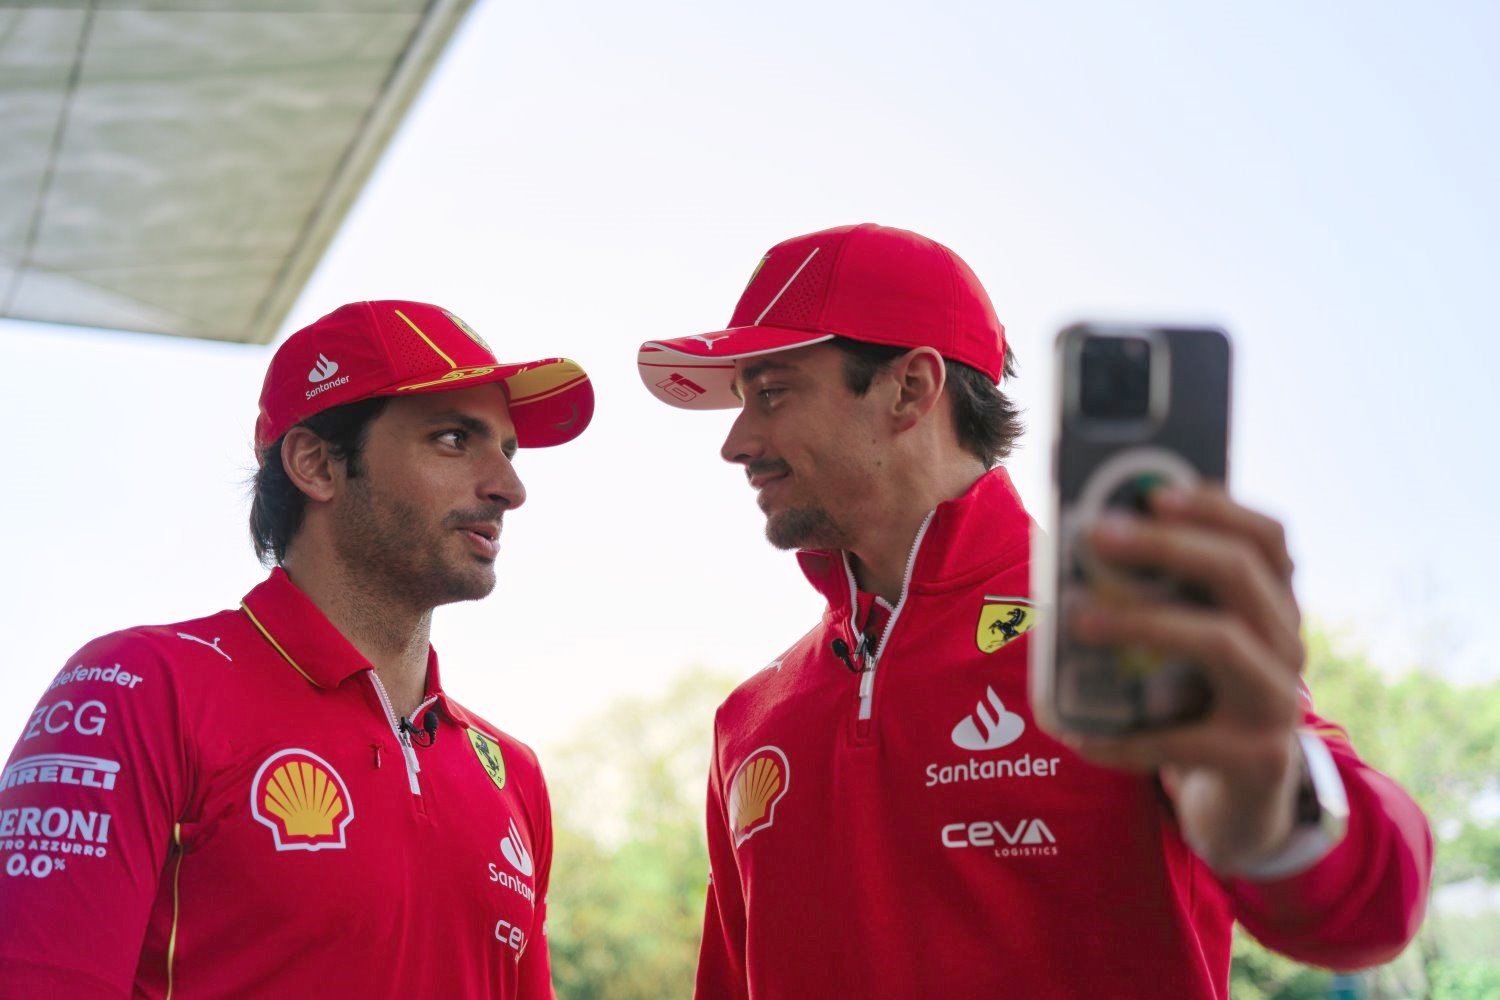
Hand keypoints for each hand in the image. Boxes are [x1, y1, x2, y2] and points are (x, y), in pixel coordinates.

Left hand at [1061, 485, 1306, 872]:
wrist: (1241, 801)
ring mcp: (1277, 703)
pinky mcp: (1255, 758)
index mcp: (1271, 606)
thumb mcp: (1186, 644)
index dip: (1217, 507)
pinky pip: (1183, 739)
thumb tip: (1075, 548)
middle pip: (1242, 575)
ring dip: (1145, 621)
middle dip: (1167, 547)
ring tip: (1080, 618)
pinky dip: (1123, 735)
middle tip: (1098, 535)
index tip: (1154, 493)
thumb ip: (1156, 599)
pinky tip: (1078, 733)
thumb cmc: (1194, 703)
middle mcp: (1286, 645)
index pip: (1268, 539)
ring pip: (1221, 643)